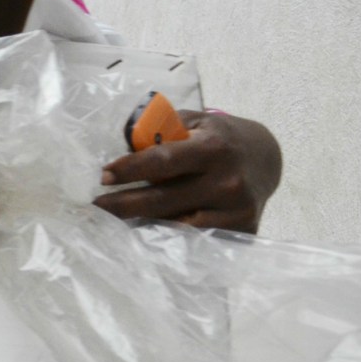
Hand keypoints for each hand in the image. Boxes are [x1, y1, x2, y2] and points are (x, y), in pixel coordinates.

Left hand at [93, 110, 282, 231]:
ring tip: (113, 223)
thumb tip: (121, 143)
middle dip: (123, 205)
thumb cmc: (217, 138)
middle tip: (96, 206)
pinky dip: (169, 238)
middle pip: (163, 200)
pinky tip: (146, 235)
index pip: (163, 161)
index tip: (103, 177)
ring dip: (142, 226)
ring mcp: (236, 210)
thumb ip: (160, 129)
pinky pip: (196, 239)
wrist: (264, 159)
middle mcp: (228, 181)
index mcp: (213, 148)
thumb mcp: (193, 121)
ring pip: (177, 225)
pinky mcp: (243, 230)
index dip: (130, 169)